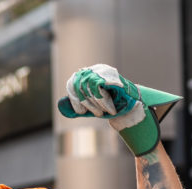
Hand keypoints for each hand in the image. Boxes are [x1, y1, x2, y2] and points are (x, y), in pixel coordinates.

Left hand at [57, 64, 179, 156]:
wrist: (132, 108)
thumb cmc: (110, 107)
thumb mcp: (90, 108)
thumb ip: (75, 107)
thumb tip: (59, 105)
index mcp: (87, 76)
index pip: (72, 85)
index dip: (74, 100)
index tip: (82, 112)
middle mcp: (94, 70)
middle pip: (78, 85)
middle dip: (85, 104)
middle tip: (96, 114)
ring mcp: (103, 71)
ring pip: (86, 86)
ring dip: (94, 104)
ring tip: (103, 113)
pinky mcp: (111, 76)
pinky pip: (97, 86)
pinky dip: (102, 101)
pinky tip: (110, 110)